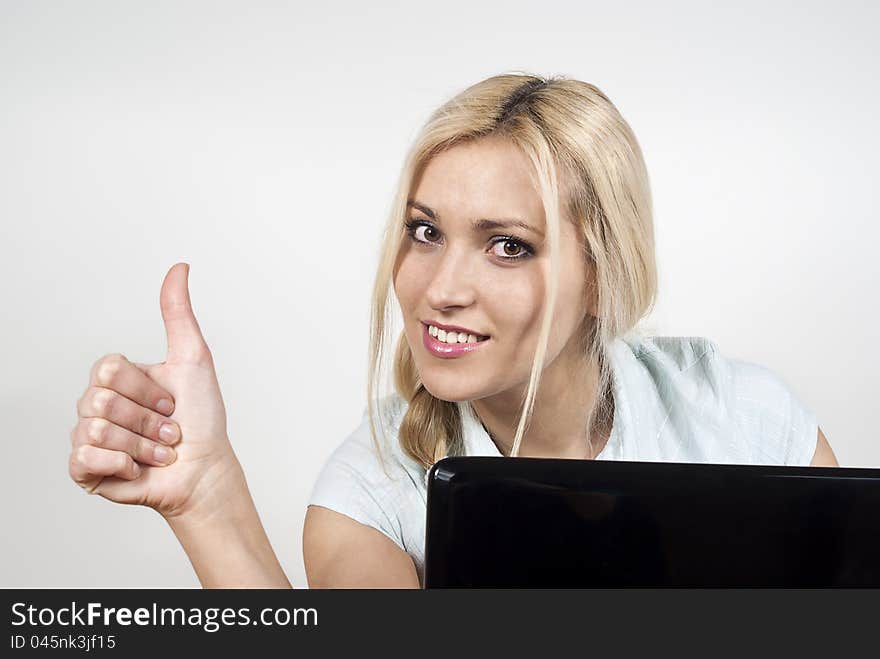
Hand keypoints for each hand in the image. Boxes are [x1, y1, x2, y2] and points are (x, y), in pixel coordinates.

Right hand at [69, 263, 240, 519]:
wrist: (205, 470)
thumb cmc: (202, 418)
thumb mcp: (193, 358)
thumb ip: (178, 313)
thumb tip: (179, 267)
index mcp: (118, 379)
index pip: (108, 369)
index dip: (146, 389)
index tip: (172, 402)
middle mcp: (98, 406)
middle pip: (100, 400)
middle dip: (147, 419)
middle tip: (169, 429)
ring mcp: (89, 439)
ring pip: (95, 430)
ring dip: (142, 444)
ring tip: (160, 450)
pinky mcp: (86, 470)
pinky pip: (83, 458)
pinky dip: (121, 464)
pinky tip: (139, 468)